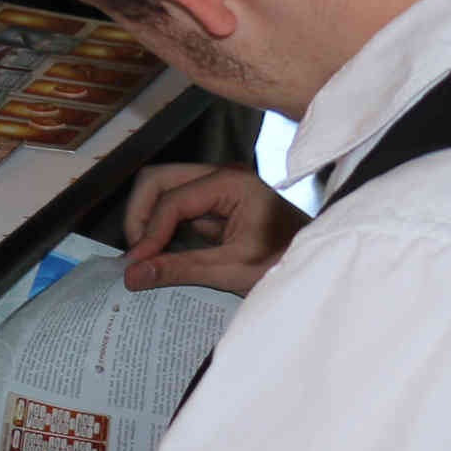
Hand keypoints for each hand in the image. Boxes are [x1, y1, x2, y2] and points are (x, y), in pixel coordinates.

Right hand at [122, 159, 305, 295]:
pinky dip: (163, 226)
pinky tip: (161, 253)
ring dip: (150, 220)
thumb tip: (132, 275)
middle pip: (159, 180)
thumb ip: (180, 268)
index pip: (173, 199)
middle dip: (141, 216)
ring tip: (147, 255)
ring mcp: (217, 185)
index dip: (149, 232)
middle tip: (138, 255)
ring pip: (163, 189)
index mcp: (231, 183)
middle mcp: (221, 175)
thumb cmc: (284, 264)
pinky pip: (177, 205)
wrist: (318, 268)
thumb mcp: (231, 270)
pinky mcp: (215, 201)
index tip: (135, 264)